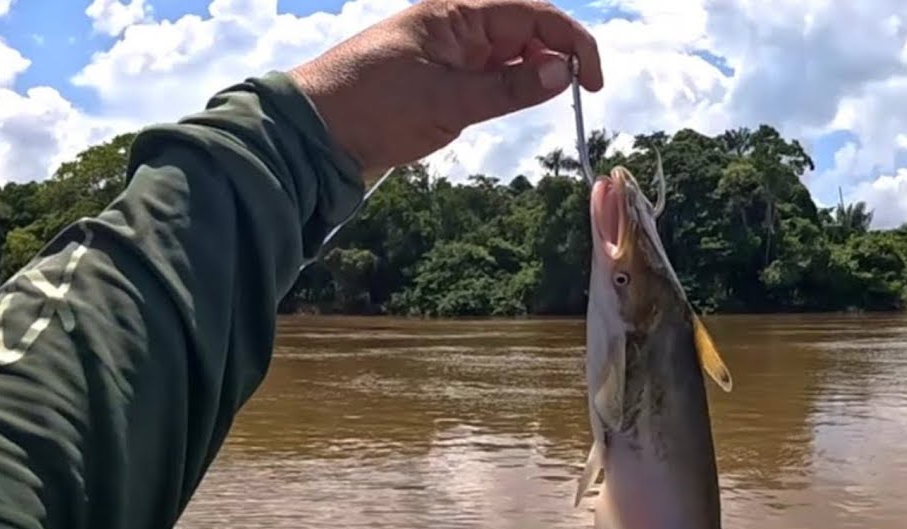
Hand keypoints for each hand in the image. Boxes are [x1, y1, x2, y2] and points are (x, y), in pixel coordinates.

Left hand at [289, 0, 603, 181]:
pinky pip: (489, 81)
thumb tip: (562, 73)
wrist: (314, 135)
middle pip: (527, 33)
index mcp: (457, 16)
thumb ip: (506, 88)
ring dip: (535, 77)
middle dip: (558, 58)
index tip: (592, 81)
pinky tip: (517, 107)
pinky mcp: (442, 86)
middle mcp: (458, 30)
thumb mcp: (445, 102)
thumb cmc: (370, 107)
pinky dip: (511, 92)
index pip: (533, 15)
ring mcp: (451, 58)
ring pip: (510, 59)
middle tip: (577, 98)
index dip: (571, 42)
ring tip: (550, 104)